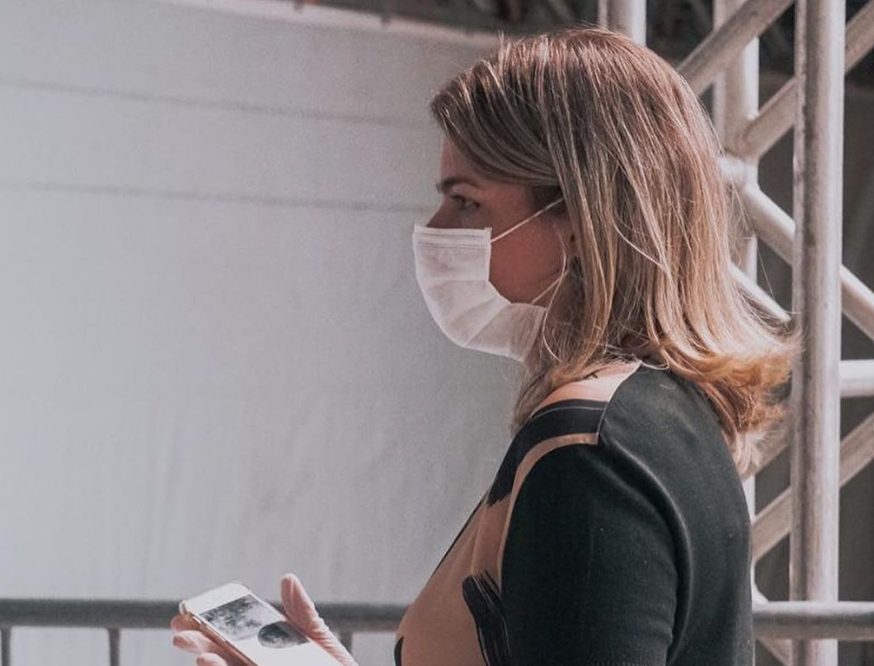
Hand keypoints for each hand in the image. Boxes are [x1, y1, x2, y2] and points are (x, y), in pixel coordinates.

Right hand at [171, 573, 357, 665]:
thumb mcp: (320, 639)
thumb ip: (301, 614)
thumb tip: (287, 579)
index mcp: (264, 649)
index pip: (231, 634)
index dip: (209, 621)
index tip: (190, 609)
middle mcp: (251, 665)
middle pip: (220, 654)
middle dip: (198, 641)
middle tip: (180, 626)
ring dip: (208, 663)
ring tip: (199, 653)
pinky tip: (214, 665)